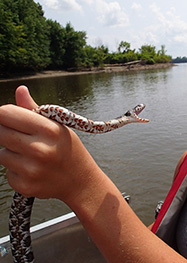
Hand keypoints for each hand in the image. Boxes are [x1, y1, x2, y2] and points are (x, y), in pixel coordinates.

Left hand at [0, 86, 101, 203]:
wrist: (81, 181)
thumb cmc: (68, 149)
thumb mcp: (58, 126)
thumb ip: (34, 110)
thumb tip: (20, 89)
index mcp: (49, 130)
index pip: (6, 113)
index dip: (5, 114)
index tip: (10, 118)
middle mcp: (39, 149)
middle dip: (6, 132)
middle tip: (22, 138)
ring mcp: (31, 169)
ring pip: (1, 154)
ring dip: (11, 153)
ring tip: (32, 156)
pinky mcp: (25, 185)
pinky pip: (7, 172)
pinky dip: (16, 170)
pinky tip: (33, 170)